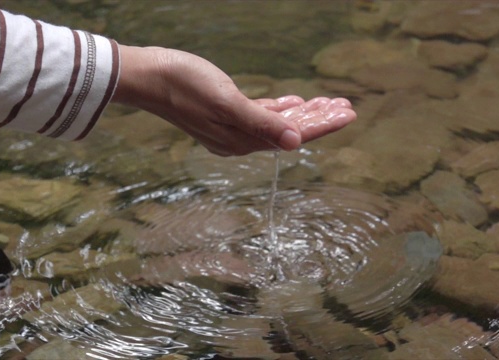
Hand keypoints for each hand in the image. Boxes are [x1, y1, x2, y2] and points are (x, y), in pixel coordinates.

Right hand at [112, 46, 355, 155]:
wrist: (149, 77)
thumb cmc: (185, 86)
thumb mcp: (227, 103)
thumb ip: (262, 123)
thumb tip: (295, 143)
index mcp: (243, 140)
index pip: (293, 136)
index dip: (323, 125)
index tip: (349, 114)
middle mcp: (240, 139)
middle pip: (289, 131)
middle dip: (320, 119)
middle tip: (347, 106)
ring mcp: (232, 128)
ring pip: (277, 123)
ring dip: (303, 113)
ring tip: (328, 103)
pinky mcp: (224, 114)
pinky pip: (260, 114)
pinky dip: (279, 109)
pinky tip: (294, 102)